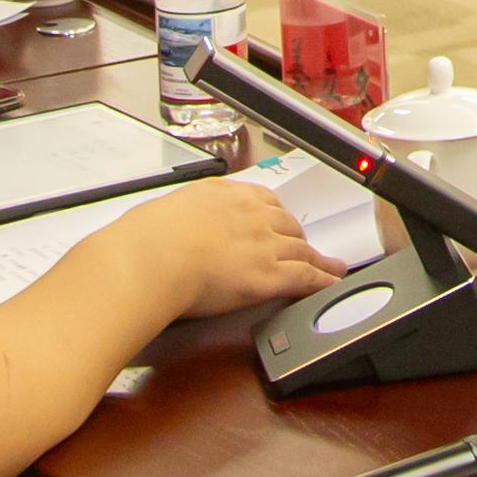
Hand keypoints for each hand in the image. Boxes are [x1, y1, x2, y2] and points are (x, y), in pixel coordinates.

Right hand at [120, 174, 335, 324]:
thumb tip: (167, 228)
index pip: (262, 201)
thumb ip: (178, 219)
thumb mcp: (163, 213)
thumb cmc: (146, 239)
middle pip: (286, 225)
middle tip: (304, 248)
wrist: (152, 258)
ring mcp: (264, 243)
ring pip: (301, 250)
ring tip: (330, 267)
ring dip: (318, 259)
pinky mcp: (270, 274)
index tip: (278, 222)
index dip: (274, 216)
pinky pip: (306, 276)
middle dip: (296, 238)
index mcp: (224, 193)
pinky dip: (323, 280)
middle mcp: (251, 213)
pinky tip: (330, 283)